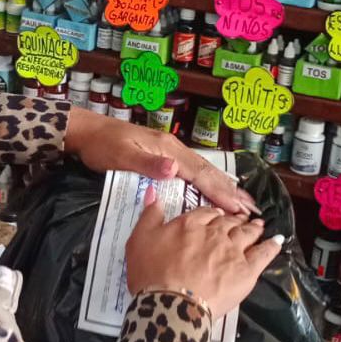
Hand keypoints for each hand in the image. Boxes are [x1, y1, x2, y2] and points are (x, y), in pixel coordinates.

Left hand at [63, 108, 258, 215]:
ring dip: (223, 186)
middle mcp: (173, 149)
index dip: (220, 192)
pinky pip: (193, 171)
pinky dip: (208, 181)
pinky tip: (214, 189)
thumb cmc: (102, 146)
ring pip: (203, 171)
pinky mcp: (163, 156)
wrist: (87, 132)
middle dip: (230, 191)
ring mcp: (169, 151)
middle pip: (208, 171)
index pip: (200, 173)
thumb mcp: (122, 157)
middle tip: (252, 209)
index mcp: (168, 149)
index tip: (239, 208)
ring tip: (242, 201)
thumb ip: (148, 164)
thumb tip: (175, 170)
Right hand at [126, 186, 283, 318]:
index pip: (206, 212)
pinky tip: (277, 241)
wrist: (170, 304)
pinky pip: (264, 254)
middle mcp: (215, 232)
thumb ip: (150, 215)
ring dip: (254, 227)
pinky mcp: (247, 270)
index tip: (215, 216)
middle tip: (240, 219)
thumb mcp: (139, 240)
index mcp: (190, 223)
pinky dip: (272, 245)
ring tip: (259, 225)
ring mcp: (233, 250)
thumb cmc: (151, 274)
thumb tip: (154, 191)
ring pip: (247, 233)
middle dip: (235, 219)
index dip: (212, 214)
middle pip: (228, 222)